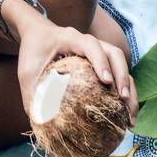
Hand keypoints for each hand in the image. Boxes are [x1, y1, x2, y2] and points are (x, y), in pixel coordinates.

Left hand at [16, 17, 137, 121]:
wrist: (38, 34)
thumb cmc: (32, 52)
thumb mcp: (26, 71)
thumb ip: (31, 94)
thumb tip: (39, 123)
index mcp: (71, 38)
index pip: (91, 46)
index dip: (101, 62)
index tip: (106, 82)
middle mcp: (90, 43)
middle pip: (115, 54)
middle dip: (123, 76)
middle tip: (123, 100)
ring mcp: (100, 53)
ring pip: (122, 66)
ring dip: (130, 90)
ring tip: (130, 117)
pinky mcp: (103, 64)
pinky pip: (119, 76)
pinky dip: (126, 95)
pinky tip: (126, 117)